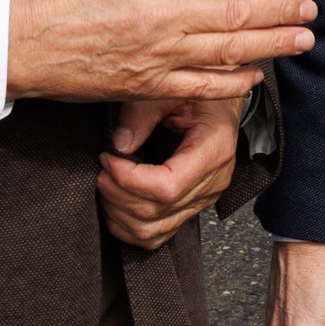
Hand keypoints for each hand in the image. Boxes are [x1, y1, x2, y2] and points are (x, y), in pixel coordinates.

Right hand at [6, 0, 316, 102]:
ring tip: (303, 40)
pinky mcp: (145, 86)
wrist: (11, 44)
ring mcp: (156, 55)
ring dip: (272, 45)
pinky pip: (199, 88)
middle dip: (282, 9)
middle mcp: (161, 15)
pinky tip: (255, 77)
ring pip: (228, 52)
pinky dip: (232, 83)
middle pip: (237, 12)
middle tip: (312, 6)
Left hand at [97, 97, 244, 249]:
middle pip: (155, 212)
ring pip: (152, 231)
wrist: (222, 104)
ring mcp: (203, 199)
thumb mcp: (172, 91)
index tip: (109, 159)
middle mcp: (212, 183)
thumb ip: (143, 113)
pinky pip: (157, 235)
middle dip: (116, 193)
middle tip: (102, 168)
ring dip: (118, 212)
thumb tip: (119, 144)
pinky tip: (117, 203)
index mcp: (214, 151)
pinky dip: (129, 225)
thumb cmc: (203, 93)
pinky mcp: (191, 207)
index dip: (129, 180)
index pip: (168, 187)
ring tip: (107, 183)